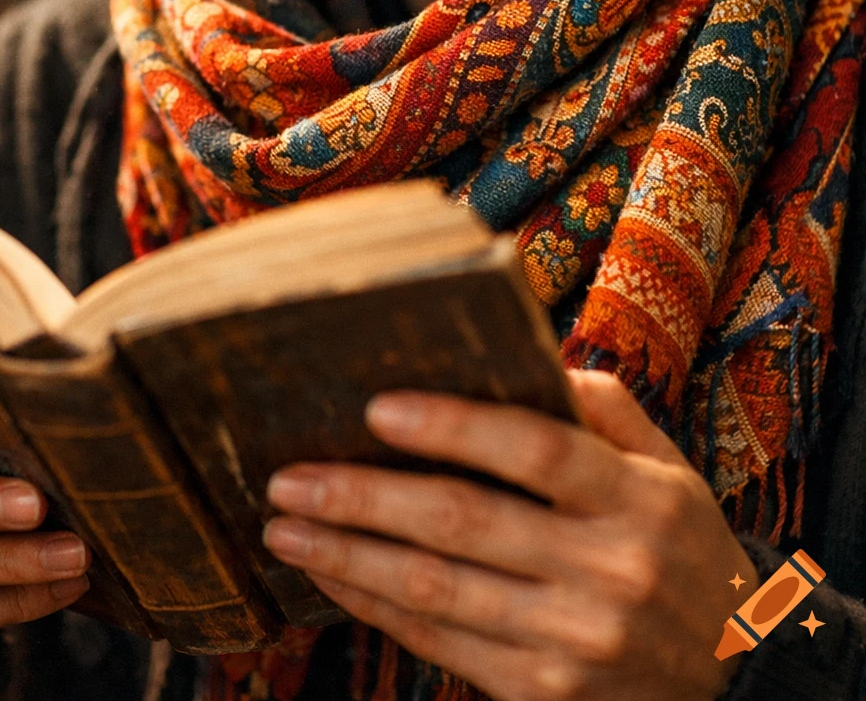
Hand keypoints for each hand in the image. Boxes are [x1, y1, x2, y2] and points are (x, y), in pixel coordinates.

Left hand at [263, 372, 759, 700]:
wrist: (733, 667)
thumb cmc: (680, 544)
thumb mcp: (666, 466)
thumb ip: (601, 406)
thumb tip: (521, 352)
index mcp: (636, 500)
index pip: (536, 450)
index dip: (454, 427)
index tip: (379, 407)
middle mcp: (604, 572)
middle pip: (465, 523)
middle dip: (364, 497)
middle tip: (290, 476)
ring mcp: (571, 641)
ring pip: (438, 590)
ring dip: (349, 557)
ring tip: (285, 528)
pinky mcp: (542, 692)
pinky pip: (442, 644)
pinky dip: (378, 608)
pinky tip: (334, 577)